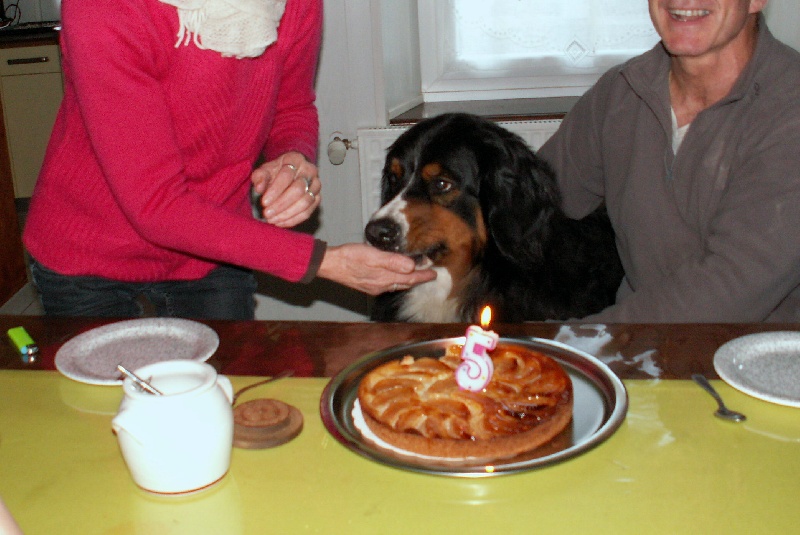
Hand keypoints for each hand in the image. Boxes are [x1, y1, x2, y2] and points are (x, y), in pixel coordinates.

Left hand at [251, 151, 319, 226]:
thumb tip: (259, 188)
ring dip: (287, 214)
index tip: (263, 202)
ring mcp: (316, 185)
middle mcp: (310, 171)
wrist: (292, 170)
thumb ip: (260, 177)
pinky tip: (280, 223)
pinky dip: (293, 220)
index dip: (275, 190)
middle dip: (281, 204)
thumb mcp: (265, 170)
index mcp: (295, 159)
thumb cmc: (276, 171)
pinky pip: (308, 212)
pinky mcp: (318, 198)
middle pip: (298, 190)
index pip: (287, 175)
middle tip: (267, 214)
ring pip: (305, 202)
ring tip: (272, 220)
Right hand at [317, 243, 436, 295]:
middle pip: (405, 283)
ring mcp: (373, 287)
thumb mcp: (372, 256)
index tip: (434, 274)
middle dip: (418, 280)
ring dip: (408, 281)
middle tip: (429, 275)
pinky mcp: (366, 285)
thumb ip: (393, 261)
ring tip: (416, 276)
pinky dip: (396, 281)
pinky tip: (394, 277)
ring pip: (396, 285)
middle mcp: (380, 286)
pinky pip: (387, 285)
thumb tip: (412, 267)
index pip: (410, 278)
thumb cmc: (349, 257)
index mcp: (384, 278)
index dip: (423, 276)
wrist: (329, 265)